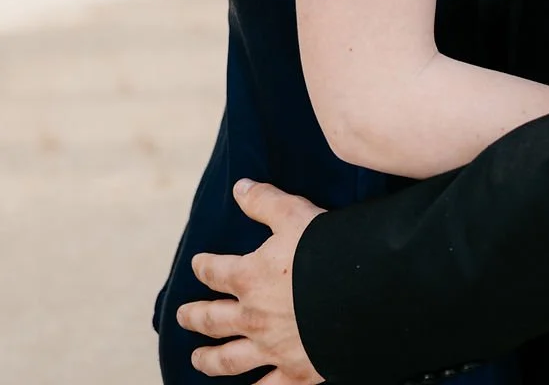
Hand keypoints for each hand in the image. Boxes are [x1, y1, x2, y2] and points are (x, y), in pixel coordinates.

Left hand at [177, 178, 324, 381]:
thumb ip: (264, 201)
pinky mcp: (294, 371)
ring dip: (210, 360)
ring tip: (197, 360)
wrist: (358, 295)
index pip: (216, 272)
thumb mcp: (293, 214)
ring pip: (230, 359)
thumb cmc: (325, 251)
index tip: (197, 264)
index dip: (204, 267)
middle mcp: (253, 317)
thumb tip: (239, 187)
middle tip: (183, 317)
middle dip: (196, 317)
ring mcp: (271, 348)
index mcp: (249, 278)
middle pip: (214, 319)